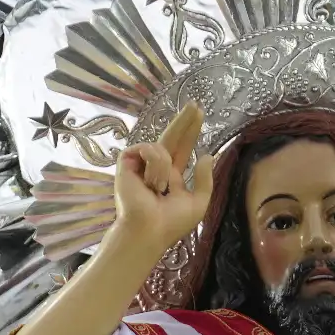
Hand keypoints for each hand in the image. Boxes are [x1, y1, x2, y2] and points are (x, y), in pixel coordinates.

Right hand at [108, 100, 214, 263]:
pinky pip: (148, 148)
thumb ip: (204, 180)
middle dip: (184, 120)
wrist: (148, 230)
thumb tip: (207, 155)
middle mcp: (156, 167)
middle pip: (172, 137)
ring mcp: (140, 164)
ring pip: (162, 147)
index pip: (183, 149)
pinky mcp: (127, 161)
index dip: (191, 133)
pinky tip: (149, 184)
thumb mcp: (198, 203)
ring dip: (164, 169)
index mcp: (171, 176)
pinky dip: (154, 166)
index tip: (199, 115)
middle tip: (195, 103)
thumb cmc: (170, 223)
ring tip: (158, 190)